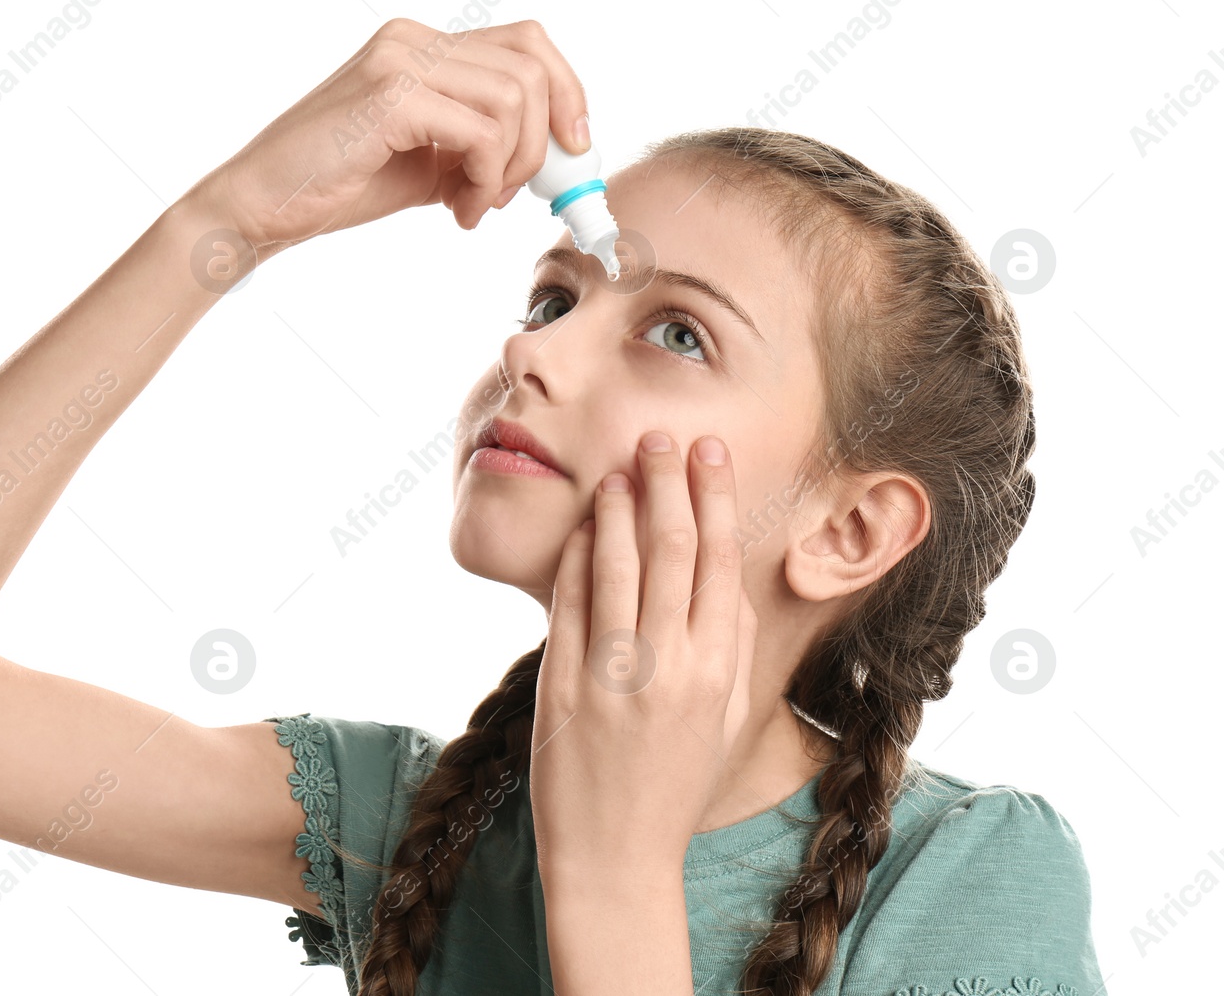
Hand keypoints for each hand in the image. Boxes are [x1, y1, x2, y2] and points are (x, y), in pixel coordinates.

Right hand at [175, 17, 589, 257]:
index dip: (567, 94)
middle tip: (515, 193)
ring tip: (476, 206)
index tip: (571, 151)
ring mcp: (400, 61)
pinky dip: (487, 180)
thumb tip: (547, 159)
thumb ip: (479, 147)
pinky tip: (460, 211)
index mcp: (421, 44)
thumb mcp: (428, 162)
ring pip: (516, 99)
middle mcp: (412, 38)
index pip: (527, 43)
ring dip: (511, 168)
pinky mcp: (390, 96)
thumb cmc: (336, 184)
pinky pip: (482, 132)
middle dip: (544, 141)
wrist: (261, 205)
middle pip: (533, 65)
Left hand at [529, 431, 756, 880]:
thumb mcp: (725, 722)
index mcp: (718, 673)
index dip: (714, 499)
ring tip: (622, 466)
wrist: (615, 860)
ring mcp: (613, 675)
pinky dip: (579, 555)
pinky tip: (587, 523)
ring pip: (619, 566)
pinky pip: (570, 603)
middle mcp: (670, 667)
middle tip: (662, 436)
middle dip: (668, 483)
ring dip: (621, 507)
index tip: (708, 452)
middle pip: (673, 550)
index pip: (719, 563)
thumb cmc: (674, 787)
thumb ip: (734, 652)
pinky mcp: (562, 685)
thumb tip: (731, 584)